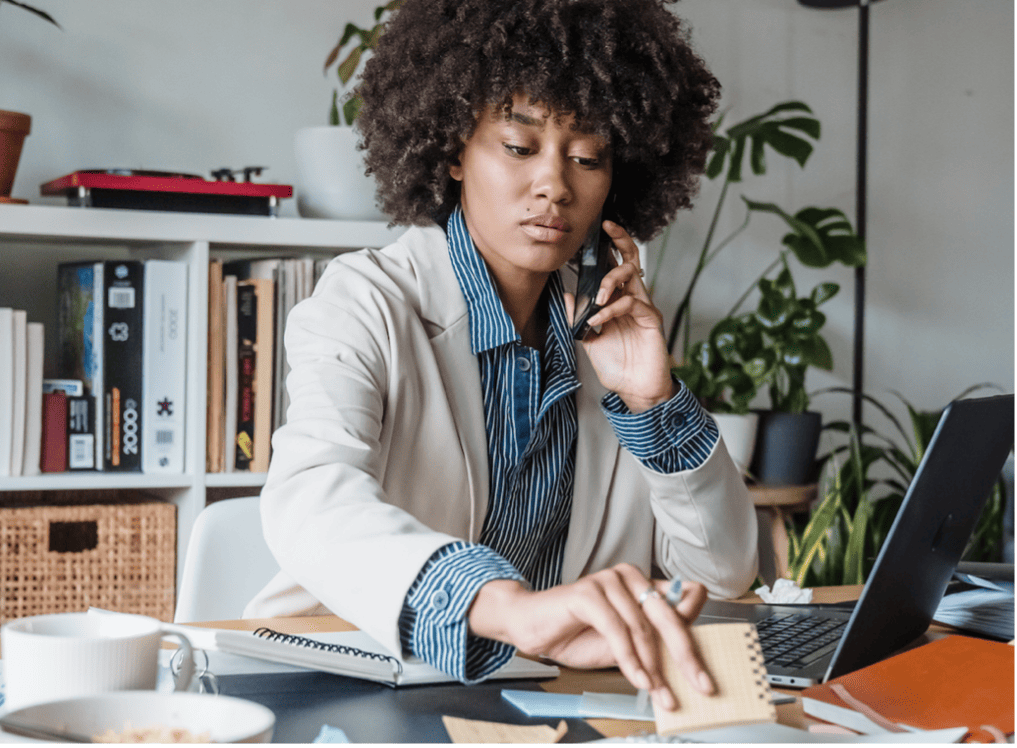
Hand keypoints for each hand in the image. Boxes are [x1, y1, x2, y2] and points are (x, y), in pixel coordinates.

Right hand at [467, 564, 713, 709]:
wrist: (531, 627)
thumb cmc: (576, 634)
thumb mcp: (624, 644)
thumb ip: (653, 641)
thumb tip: (690, 653)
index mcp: (642, 584)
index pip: (684, 599)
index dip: (695, 632)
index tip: (705, 670)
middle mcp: (629, 577)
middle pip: (669, 616)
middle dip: (687, 656)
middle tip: (702, 685)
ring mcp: (608, 581)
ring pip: (643, 629)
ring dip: (653, 667)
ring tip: (660, 693)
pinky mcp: (588, 592)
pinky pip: (618, 631)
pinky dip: (630, 660)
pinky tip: (638, 680)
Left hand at [564, 221, 674, 412]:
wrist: (635, 391)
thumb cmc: (617, 366)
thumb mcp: (590, 340)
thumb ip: (579, 318)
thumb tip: (567, 295)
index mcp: (618, 300)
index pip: (614, 267)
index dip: (607, 248)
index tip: (595, 231)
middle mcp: (633, 299)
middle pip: (631, 259)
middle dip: (620, 240)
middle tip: (607, 228)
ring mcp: (644, 307)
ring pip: (632, 276)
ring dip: (610, 280)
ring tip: (597, 298)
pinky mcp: (651, 320)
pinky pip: (632, 303)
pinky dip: (612, 309)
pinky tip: (599, 321)